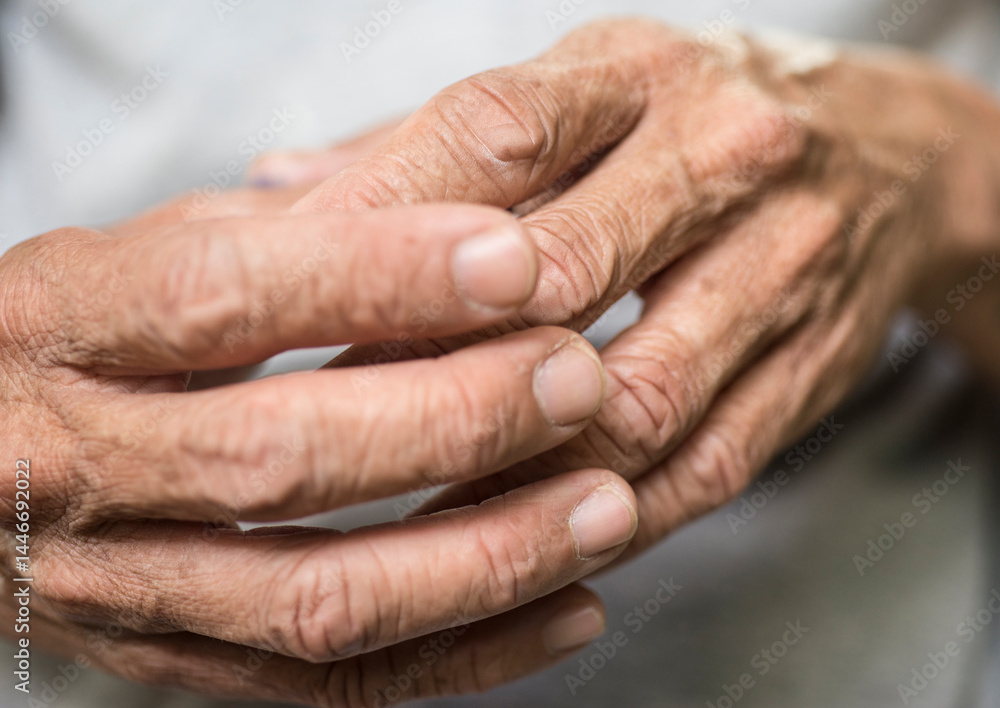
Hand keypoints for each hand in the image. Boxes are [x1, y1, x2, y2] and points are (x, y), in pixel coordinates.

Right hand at [0, 198, 639, 704]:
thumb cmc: (78, 333)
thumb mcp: (143, 248)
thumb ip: (278, 234)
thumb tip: (453, 208)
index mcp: (64, 327)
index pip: (223, 296)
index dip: (378, 275)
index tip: (513, 257)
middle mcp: (79, 468)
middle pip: (281, 457)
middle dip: (454, 419)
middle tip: (578, 377)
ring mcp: (127, 585)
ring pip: (318, 598)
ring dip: (482, 558)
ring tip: (604, 507)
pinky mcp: (177, 662)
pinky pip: (330, 686)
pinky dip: (465, 658)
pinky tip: (566, 610)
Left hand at [287, 19, 999, 556]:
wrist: (891, 160)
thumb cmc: (692, 122)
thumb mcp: (578, 91)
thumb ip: (426, 145)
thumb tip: (278, 192)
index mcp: (638, 74)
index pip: (497, 134)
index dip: (384, 216)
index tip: (288, 292)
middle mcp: (720, 158)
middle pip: (565, 264)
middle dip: (439, 349)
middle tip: (330, 408)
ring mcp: (777, 271)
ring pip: (632, 394)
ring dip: (515, 457)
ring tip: (410, 492)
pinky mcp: (806, 373)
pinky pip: (695, 469)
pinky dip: (596, 514)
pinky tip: (518, 535)